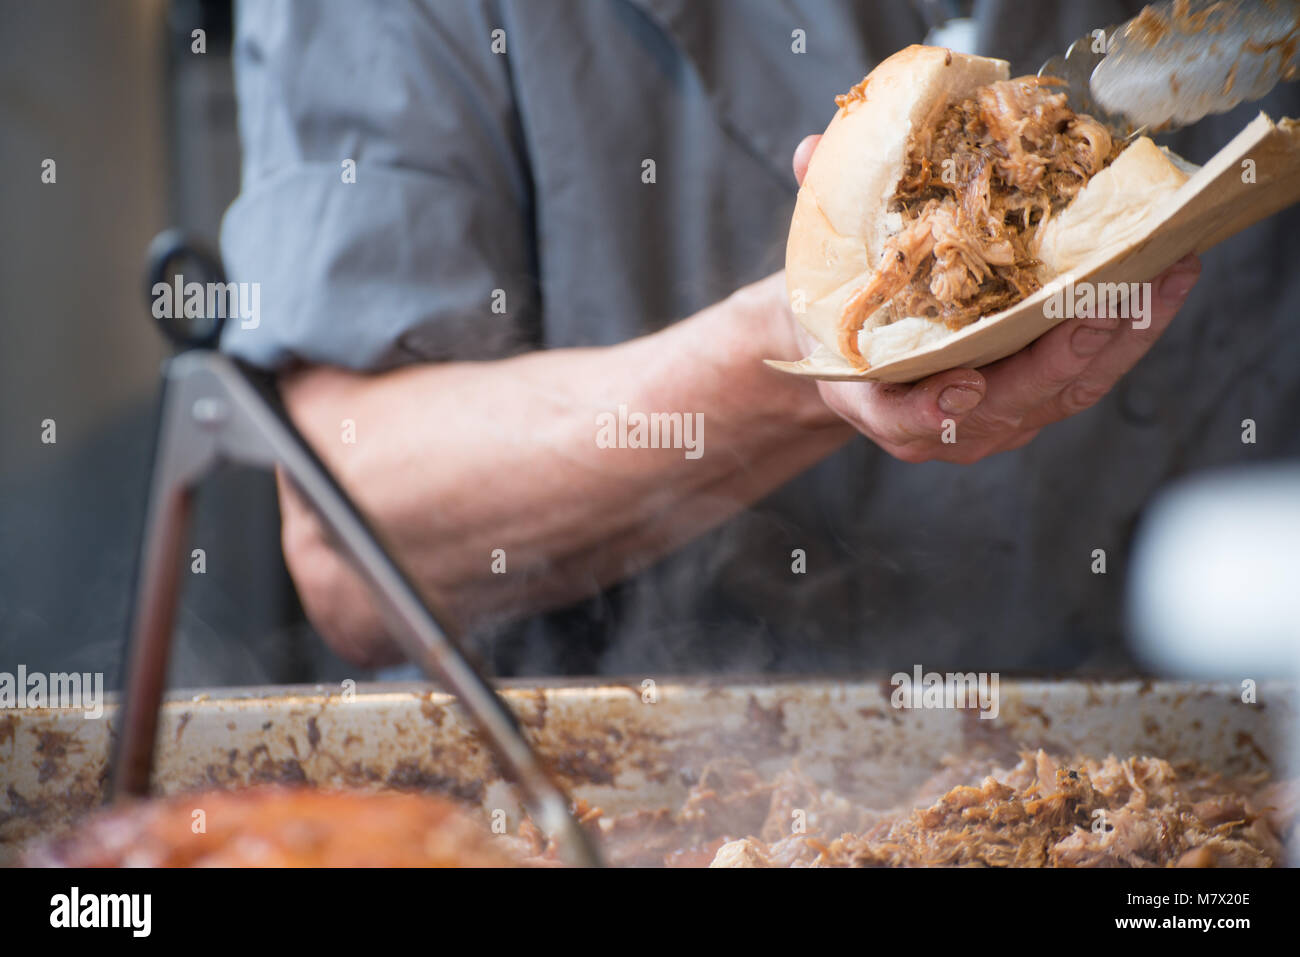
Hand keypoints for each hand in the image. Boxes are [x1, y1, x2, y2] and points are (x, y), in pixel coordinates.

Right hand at [791, 134, 1201, 464]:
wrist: (860, 352)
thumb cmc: (843, 312)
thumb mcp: (818, 273)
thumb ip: (821, 217)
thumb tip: (809, 153)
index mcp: (876, 400)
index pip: (903, 419)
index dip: (931, 409)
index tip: (960, 386)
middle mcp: (939, 426)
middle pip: (1009, 406)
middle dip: (1060, 359)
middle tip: (1102, 309)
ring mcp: (994, 422)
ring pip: (1063, 395)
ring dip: (1118, 342)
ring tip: (1162, 280)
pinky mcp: (1036, 405)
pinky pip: (1087, 380)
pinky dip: (1129, 338)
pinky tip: (1164, 286)